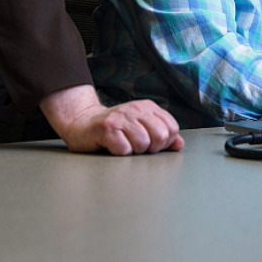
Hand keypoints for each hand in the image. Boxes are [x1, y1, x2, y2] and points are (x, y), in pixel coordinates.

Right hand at [40, 85, 183, 154]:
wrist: (82, 124)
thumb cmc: (115, 129)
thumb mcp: (141, 126)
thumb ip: (162, 134)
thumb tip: (179, 144)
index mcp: (148, 107)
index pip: (172, 128)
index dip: (165, 142)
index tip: (152, 144)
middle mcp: (136, 109)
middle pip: (161, 136)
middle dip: (151, 148)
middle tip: (138, 147)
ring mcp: (121, 117)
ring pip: (143, 144)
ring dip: (134, 151)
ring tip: (124, 145)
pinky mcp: (106, 128)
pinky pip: (124, 149)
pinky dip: (120, 153)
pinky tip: (113, 147)